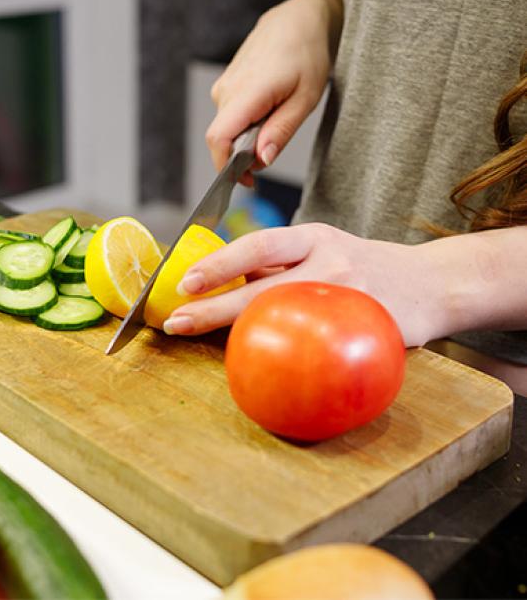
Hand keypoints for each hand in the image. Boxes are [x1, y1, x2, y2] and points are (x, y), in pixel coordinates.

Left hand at [162, 223, 447, 347]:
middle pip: (263, 285)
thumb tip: (224, 282)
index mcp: (313, 237)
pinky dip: (288, 361)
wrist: (432, 282)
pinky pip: (320, 351)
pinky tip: (267, 371)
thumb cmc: (364, 268)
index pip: (259, 245)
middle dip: (215, 307)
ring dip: (240, 332)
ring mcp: (349, 297)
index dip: (220, 263)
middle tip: (177, 322)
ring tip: (205, 344)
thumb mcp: (325, 249)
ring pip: (286, 316)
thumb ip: (281, 266)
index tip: (185, 283)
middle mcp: (330, 260)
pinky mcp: (367, 331)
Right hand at [206, 0, 341, 185]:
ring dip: (246, 139)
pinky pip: (229, 116)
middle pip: (222, 140)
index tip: (246, 181)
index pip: (218, 140)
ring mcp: (224, 86)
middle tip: (271, 153)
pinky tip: (268, 110)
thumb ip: (281, 132)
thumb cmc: (308, 54)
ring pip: (227, 129)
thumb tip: (262, 160)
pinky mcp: (226, 85)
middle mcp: (228, 89)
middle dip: (242, 156)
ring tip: (275, 121)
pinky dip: (245, 125)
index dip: (227, 167)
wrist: (298, 19)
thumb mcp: (306, 99)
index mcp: (248, 92)